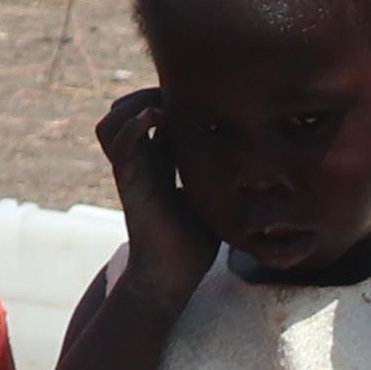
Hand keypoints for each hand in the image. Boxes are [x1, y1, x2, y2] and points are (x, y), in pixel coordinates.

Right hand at [92, 88, 213, 283]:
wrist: (174, 275)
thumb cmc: (197, 242)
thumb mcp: (214, 195)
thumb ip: (223, 170)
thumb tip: (259, 155)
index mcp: (158, 163)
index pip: (151, 113)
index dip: (167, 97)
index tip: (199, 95)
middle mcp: (140, 162)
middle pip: (124, 110)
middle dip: (147, 94)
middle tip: (180, 96)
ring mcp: (131, 170)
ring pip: (112, 121)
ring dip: (134, 104)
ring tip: (162, 106)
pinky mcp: (129, 182)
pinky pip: (120, 142)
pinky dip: (134, 123)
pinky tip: (158, 119)